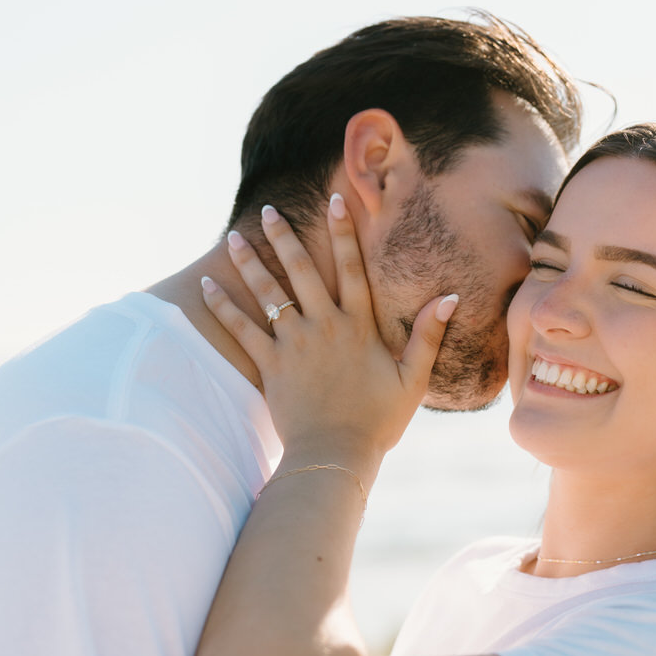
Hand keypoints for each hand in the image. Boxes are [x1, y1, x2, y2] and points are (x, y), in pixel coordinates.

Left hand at [201, 195, 458, 470]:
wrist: (336, 455)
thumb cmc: (378, 421)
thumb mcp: (413, 379)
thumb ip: (428, 335)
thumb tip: (448, 297)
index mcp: (359, 325)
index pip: (352, 266)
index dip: (343, 231)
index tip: (335, 200)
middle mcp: (325, 325)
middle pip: (301, 270)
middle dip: (284, 236)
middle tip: (268, 210)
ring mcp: (294, 344)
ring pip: (268, 293)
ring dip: (250, 262)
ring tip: (236, 237)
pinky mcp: (270, 365)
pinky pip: (242, 329)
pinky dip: (223, 306)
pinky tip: (206, 286)